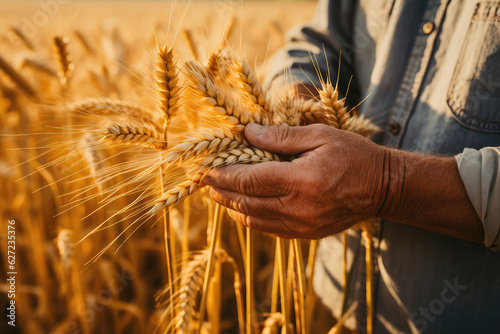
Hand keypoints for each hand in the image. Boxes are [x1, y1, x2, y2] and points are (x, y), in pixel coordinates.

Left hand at [203, 123, 388, 238]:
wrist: (384, 188)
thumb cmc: (354, 155)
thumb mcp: (320, 136)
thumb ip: (281, 138)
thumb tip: (247, 133)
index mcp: (302, 180)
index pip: (250, 181)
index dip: (223, 176)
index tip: (205, 170)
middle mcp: (299, 208)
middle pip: (246, 203)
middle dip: (221, 192)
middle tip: (204, 182)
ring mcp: (303, 225)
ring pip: (254, 220)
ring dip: (232, 207)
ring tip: (217, 194)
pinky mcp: (307, 234)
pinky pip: (270, 229)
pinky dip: (251, 219)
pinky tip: (242, 209)